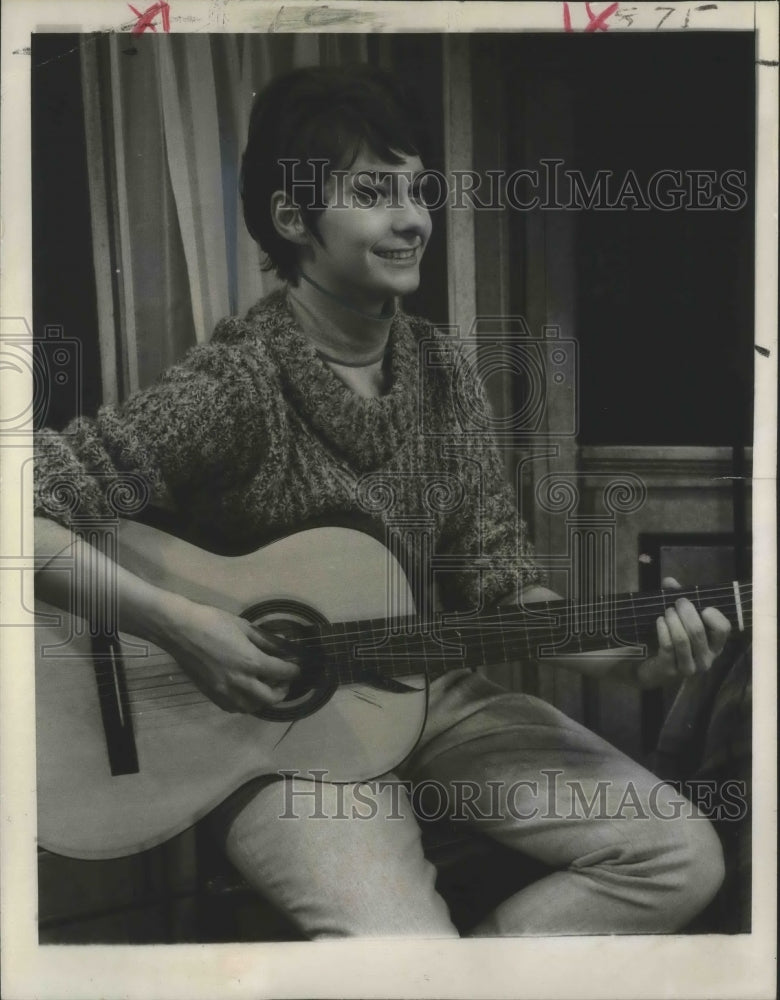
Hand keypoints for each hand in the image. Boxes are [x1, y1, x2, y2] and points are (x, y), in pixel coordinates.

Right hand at [161, 596, 299, 712]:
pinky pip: (233, 708)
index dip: (294, 670)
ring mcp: (224, 691)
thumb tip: (283, 644)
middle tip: (284, 681)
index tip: (297, 667)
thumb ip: (266, 640)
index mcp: (250, 661)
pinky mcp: (211, 694)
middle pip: (271, 697)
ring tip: (265, 688)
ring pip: (252, 707)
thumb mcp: (244, 627)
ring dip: (264, 700)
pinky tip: (246, 693)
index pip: (281, 672)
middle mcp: (240, 681)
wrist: (179, 630)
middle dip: (283, 690)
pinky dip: (245, 704)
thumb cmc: (212, 621)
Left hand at [638, 577, 731, 686]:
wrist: (655, 668)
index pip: (724, 629)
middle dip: (685, 612)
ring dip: (672, 620)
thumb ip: (677, 599)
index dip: (713, 615)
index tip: (702, 607)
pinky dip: (663, 629)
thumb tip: (669, 581)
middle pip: (698, 631)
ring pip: (681, 639)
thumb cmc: (675, 640)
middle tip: (676, 602)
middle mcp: (706, 659)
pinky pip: (667, 646)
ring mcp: (689, 667)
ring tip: (667, 611)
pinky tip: (659, 621)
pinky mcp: (670, 670)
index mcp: (715, 646)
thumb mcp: (681, 620)